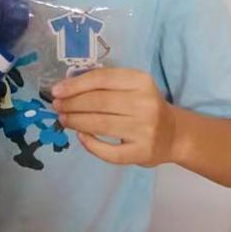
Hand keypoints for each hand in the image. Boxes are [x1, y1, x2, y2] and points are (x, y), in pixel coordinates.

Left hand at [51, 68, 177, 166]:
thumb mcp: (132, 86)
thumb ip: (106, 84)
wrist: (174, 134)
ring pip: (100, 124)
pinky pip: (109, 151)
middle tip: (56, 106)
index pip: (101, 79)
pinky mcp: (141, 152)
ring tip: (63, 119)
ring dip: (76, 121)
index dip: (75, 85)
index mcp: (141, 81)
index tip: (57, 90)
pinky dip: (91, 144)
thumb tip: (67, 87)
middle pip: (98, 101)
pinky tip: (82, 137)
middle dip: (72, 104)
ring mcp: (145, 129)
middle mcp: (145, 103)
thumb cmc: (144, 106)